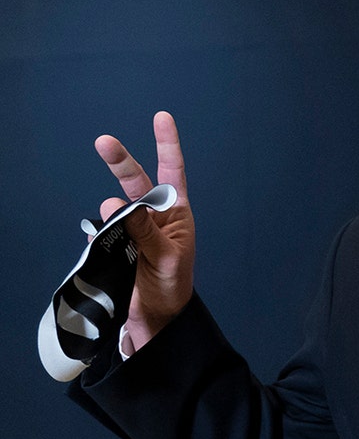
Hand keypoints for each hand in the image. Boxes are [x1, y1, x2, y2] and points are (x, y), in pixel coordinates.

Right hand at [94, 111, 194, 349]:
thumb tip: (122, 204)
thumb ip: (147, 232)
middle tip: (103, 142)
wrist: (156, 322)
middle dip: (121, 162)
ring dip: (114, 218)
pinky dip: (101, 238)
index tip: (162, 117)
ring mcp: (133, 230)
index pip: (173, 172)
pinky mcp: (114, 245)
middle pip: (136, 182)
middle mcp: (154, 217)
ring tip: (125, 244)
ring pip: (115, 209)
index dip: (167, 144)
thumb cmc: (172, 288)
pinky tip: (108, 252)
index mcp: (177, 214)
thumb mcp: (167, 259)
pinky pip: (101, 232)